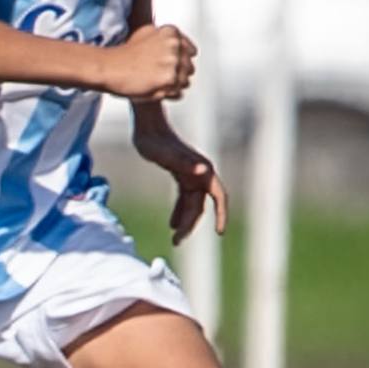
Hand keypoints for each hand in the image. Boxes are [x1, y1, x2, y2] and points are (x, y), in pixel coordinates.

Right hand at [102, 24, 195, 100]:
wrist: (108, 68)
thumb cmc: (122, 55)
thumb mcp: (145, 33)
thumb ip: (165, 37)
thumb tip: (179, 43)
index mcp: (171, 32)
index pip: (191, 51)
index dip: (179, 61)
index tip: (168, 65)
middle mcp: (175, 45)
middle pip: (189, 67)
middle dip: (177, 73)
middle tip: (157, 75)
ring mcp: (173, 62)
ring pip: (185, 81)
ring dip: (173, 85)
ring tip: (153, 82)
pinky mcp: (169, 79)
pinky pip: (178, 93)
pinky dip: (168, 94)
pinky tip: (153, 89)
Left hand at [135, 123, 228, 241]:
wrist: (146, 126)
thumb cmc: (154, 139)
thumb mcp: (165, 153)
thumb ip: (184, 161)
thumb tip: (205, 170)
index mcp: (201, 170)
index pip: (219, 196)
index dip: (221, 214)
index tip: (219, 231)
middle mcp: (199, 173)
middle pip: (200, 205)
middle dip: (191, 225)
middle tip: (176, 241)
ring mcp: (190, 174)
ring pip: (192, 204)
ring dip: (185, 221)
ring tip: (174, 238)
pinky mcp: (180, 174)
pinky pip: (184, 198)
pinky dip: (179, 211)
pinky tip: (171, 223)